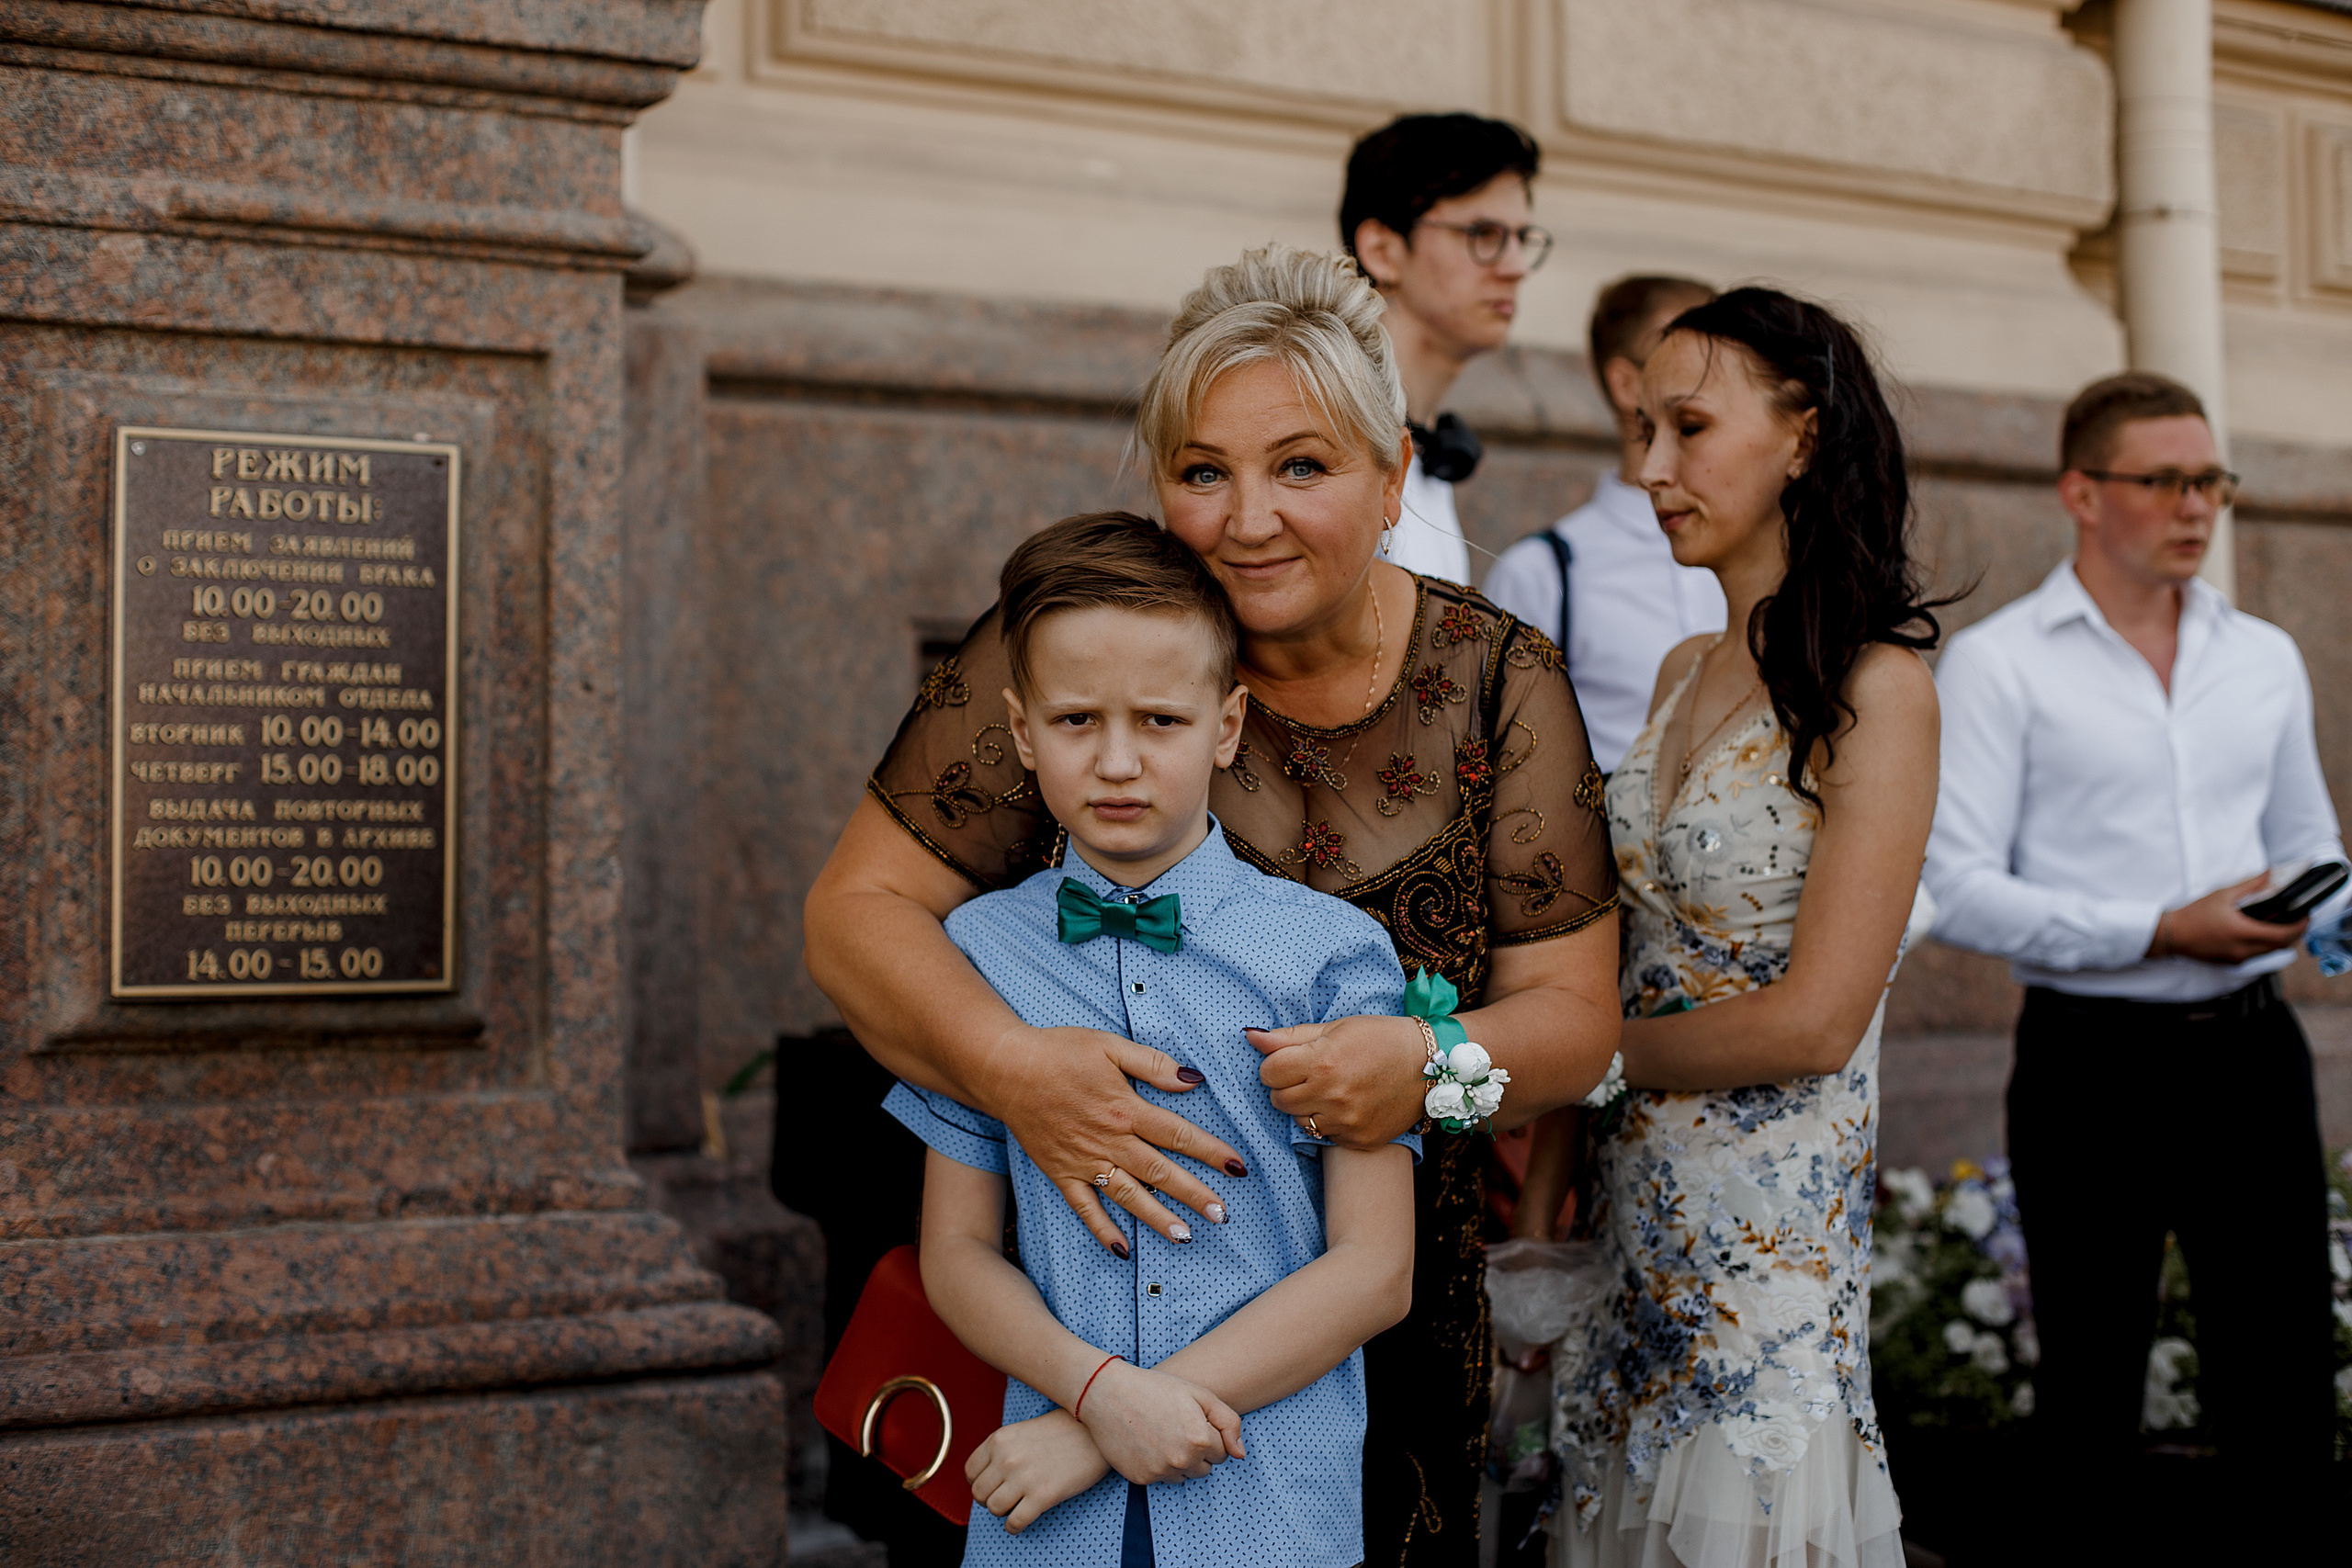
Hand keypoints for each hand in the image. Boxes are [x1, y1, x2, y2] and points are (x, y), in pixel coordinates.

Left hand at [965, 1410, 1110, 1532]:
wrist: (1095, 1433)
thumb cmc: (1062, 1431)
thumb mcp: (1022, 1431)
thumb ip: (1002, 1450)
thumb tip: (987, 1477)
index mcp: (999, 1440)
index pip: (970, 1472)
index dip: (978, 1483)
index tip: (991, 1486)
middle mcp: (1006, 1458)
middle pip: (979, 1494)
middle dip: (990, 1499)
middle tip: (1004, 1498)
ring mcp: (1024, 1477)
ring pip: (994, 1509)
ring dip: (1003, 1512)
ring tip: (1015, 1507)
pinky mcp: (1042, 1495)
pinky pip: (1015, 1522)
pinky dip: (1014, 1527)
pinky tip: (1020, 1523)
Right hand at [979, 1024, 1248, 1251]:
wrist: (1004, 1068)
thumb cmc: (1058, 1051)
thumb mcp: (1109, 1045)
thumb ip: (1153, 1064)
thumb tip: (1193, 1081)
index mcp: (1124, 1108)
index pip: (1177, 1134)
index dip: (1211, 1151)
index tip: (1237, 1167)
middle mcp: (1108, 1140)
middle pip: (1159, 1171)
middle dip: (1194, 1194)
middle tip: (1222, 1215)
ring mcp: (1083, 1161)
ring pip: (1128, 1195)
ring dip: (1157, 1217)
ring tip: (1185, 1237)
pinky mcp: (1060, 1173)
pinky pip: (1084, 1207)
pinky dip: (1102, 1230)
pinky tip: (1122, 1250)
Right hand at [1073, 1360, 1244, 1484]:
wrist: (1107, 1393)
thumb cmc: (1156, 1389)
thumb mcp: (1199, 1394)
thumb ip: (1229, 1423)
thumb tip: (1240, 1454)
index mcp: (1200, 1438)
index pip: (1222, 1453)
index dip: (1209, 1435)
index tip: (1191, 1420)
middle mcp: (1182, 1459)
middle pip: (1205, 1468)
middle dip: (1197, 1451)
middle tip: (1176, 1427)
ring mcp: (1160, 1471)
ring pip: (1184, 1476)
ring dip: (1179, 1461)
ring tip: (1162, 1434)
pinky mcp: (1141, 1479)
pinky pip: (1161, 1479)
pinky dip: (1158, 1465)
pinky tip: (1147, 1443)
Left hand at [1250, 1013, 1427, 1148]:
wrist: (1431, 1064)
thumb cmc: (1381, 1038)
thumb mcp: (1336, 1027)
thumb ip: (1290, 1037)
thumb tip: (1252, 1036)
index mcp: (1323, 1061)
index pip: (1268, 1072)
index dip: (1275, 1064)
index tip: (1291, 1060)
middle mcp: (1333, 1095)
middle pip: (1278, 1100)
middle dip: (1287, 1086)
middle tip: (1311, 1074)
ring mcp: (1347, 1121)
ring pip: (1299, 1121)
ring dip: (1306, 1106)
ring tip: (1331, 1089)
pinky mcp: (1359, 1139)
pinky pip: (1325, 1135)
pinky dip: (1330, 1122)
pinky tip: (1349, 1105)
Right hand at [2149, 875, 2308, 964]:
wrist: (2171, 935)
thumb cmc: (2193, 914)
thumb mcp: (2222, 895)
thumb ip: (2250, 886)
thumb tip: (2270, 876)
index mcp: (2243, 933)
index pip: (2283, 934)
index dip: (2300, 926)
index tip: (2305, 915)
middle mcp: (2244, 950)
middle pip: (2282, 945)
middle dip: (2294, 932)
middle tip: (2297, 917)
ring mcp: (2238, 958)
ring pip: (2271, 951)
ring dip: (2280, 939)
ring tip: (2280, 922)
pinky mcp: (2232, 962)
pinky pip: (2258, 954)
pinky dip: (2265, 944)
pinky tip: (2259, 931)